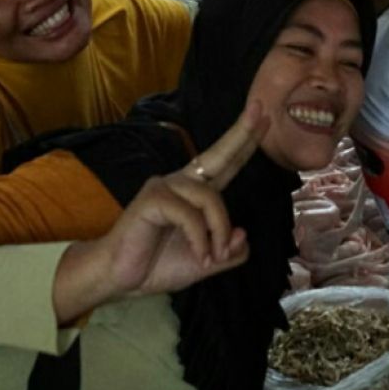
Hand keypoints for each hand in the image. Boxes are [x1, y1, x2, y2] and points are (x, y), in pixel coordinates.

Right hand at [78, 101, 270, 302]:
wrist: (122, 280)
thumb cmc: (160, 266)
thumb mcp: (207, 262)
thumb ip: (229, 251)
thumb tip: (243, 233)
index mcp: (196, 193)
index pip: (226, 163)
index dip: (245, 141)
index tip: (266, 117)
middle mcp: (182, 183)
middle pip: (217, 154)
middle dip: (242, 132)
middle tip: (262, 109)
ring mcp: (165, 187)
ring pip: (211, 197)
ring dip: (219, 231)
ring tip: (212, 257)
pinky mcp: (152, 199)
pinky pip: (190, 215)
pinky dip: (201, 239)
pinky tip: (199, 256)